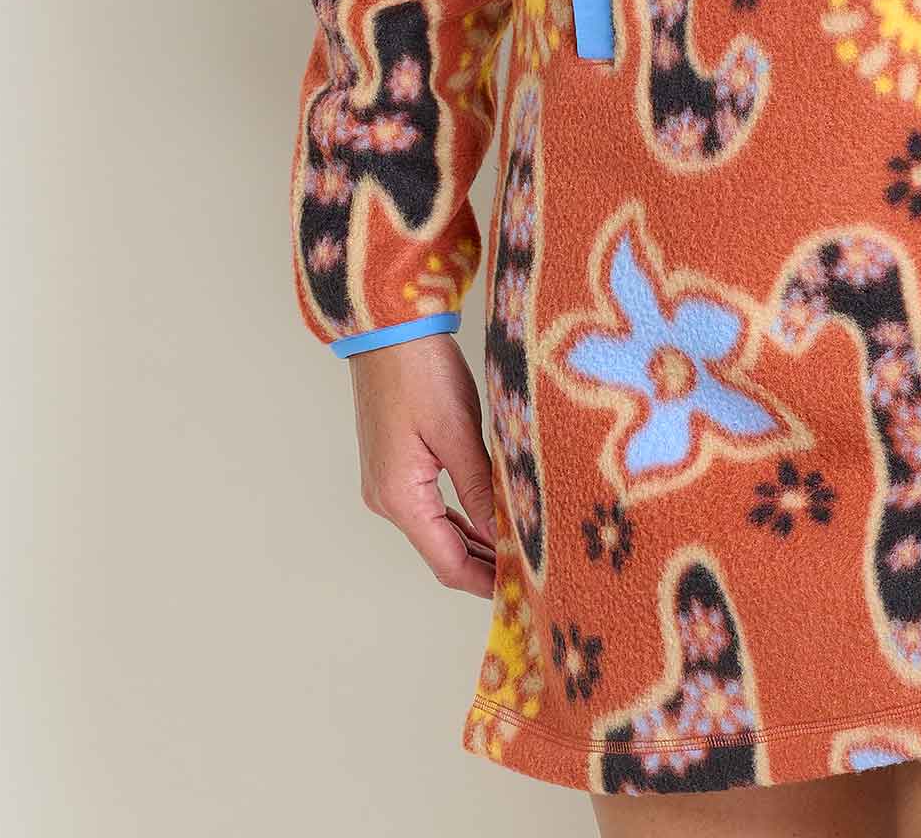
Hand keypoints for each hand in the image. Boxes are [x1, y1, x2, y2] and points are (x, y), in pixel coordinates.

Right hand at [350, 333, 496, 597]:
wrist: (387, 328)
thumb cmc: (421, 372)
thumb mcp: (459, 432)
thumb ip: (480, 489)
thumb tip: (504, 535)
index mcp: (400, 497)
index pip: (448, 563)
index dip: (485, 582)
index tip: (522, 592)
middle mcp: (387, 498)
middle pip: (442, 551)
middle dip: (485, 566)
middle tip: (533, 574)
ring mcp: (389, 482)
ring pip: (438, 529)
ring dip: (476, 542)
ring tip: (521, 551)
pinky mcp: (396, 464)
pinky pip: (432, 506)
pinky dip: (462, 518)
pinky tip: (493, 519)